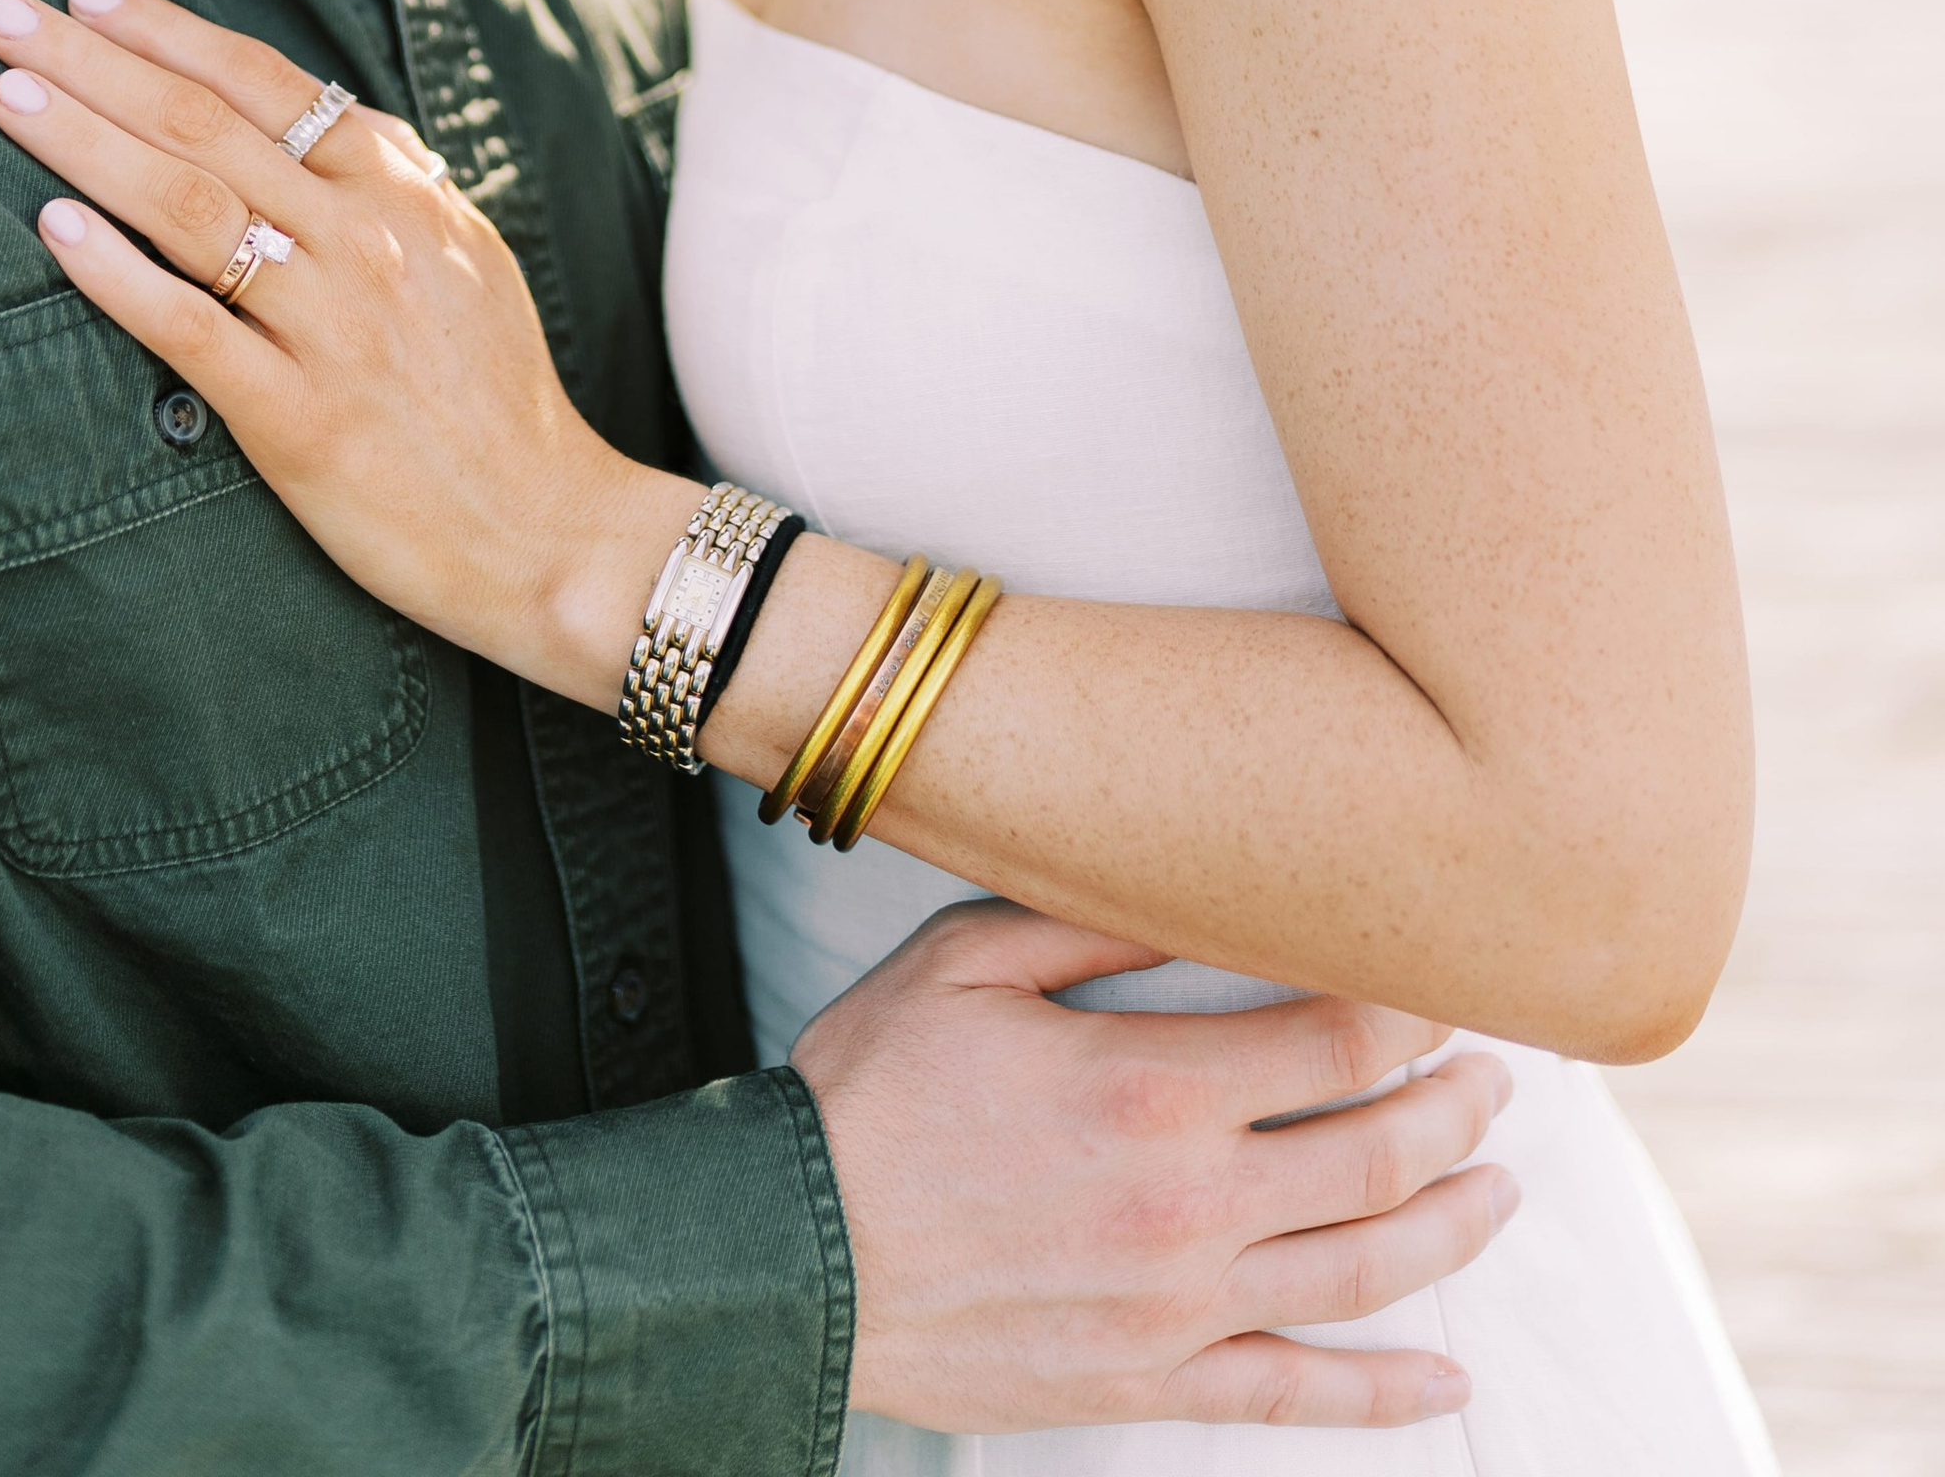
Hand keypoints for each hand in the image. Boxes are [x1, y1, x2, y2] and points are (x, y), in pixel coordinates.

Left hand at [0, 0, 694, 673]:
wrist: (548, 530)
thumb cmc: (498, 398)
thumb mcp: (469, 255)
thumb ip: (398, 180)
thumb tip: (331, 115)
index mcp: (403, 192)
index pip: (267, 81)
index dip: (167, 32)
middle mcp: (367, 240)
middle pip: (207, 124)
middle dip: (96, 61)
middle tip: (3, 17)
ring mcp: (332, 326)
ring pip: (189, 205)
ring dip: (86, 141)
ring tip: (8, 98)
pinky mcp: (298, 419)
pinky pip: (191, 328)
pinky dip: (117, 273)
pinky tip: (54, 229)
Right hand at [794, 901, 1514, 1434]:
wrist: (789, 1253)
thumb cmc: (871, 1094)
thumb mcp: (967, 964)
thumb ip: (1094, 929)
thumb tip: (1200, 896)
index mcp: (1153, 1091)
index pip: (1334, 1042)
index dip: (1405, 1010)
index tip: (1439, 985)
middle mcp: (1189, 1208)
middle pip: (1377, 1155)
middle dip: (1454, 1108)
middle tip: (1494, 1078)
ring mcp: (1178, 1309)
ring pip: (1361, 1272)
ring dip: (1451, 1227)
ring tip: (1500, 1191)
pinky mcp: (1150, 1382)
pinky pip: (1291, 1394)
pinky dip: (1382, 1394)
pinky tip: (1443, 1382)